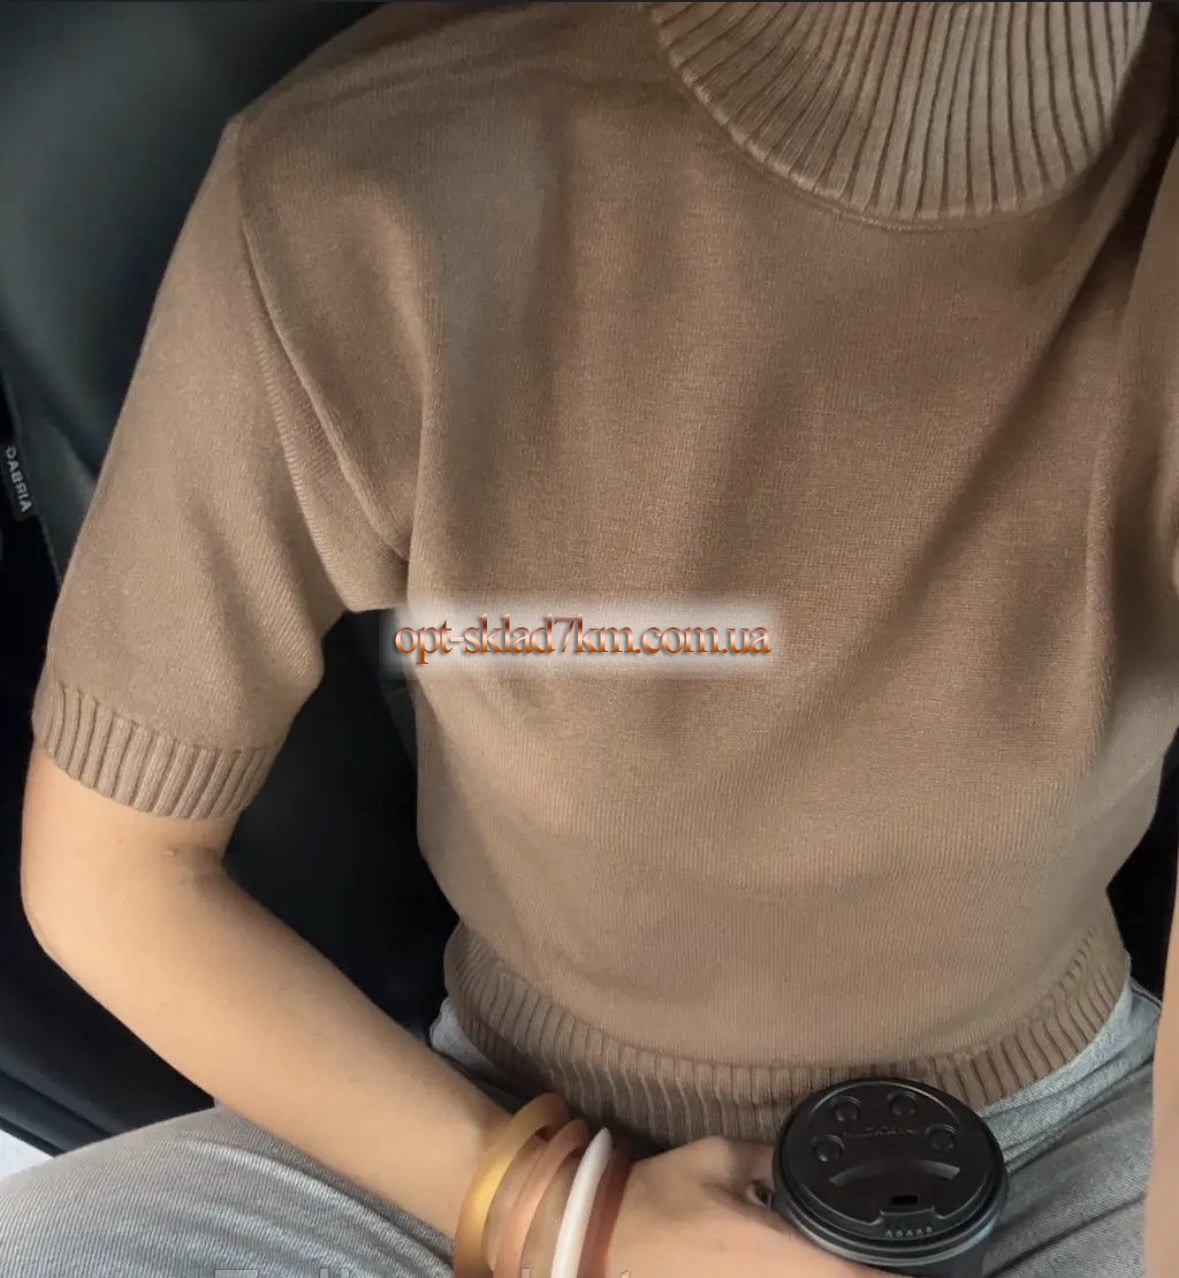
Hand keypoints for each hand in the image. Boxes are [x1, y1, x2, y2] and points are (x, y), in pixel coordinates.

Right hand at [602, 1136, 884, 1276]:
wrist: (604, 1241)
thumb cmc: (660, 1199)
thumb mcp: (720, 1159)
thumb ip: (773, 1160)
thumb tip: (812, 1156)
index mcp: (778, 1255)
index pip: (859, 1277)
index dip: (898, 1270)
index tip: (923, 1257)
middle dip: (873, 1270)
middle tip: (894, 1255)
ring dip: (841, 1270)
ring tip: (860, 1256)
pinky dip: (809, 1273)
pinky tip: (810, 1259)